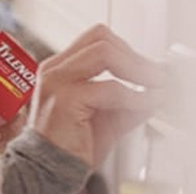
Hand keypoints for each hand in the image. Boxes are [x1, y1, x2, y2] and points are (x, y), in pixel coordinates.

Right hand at [28, 24, 166, 166]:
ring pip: (104, 53)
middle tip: (157, 76)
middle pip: (101, 38)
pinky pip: (111, 88)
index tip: (147, 68)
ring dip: (139, 69)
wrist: (49, 168)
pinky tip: (145, 104)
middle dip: (136, 56)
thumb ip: (130, 100)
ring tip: (155, 85)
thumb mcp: (108, 115)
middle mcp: (55, 69)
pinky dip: (136, 96)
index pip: (96, 38)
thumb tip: (157, 89)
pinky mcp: (66, 98)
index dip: (128, 49)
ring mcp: (57, 81)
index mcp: (60, 68)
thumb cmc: (71, 144)